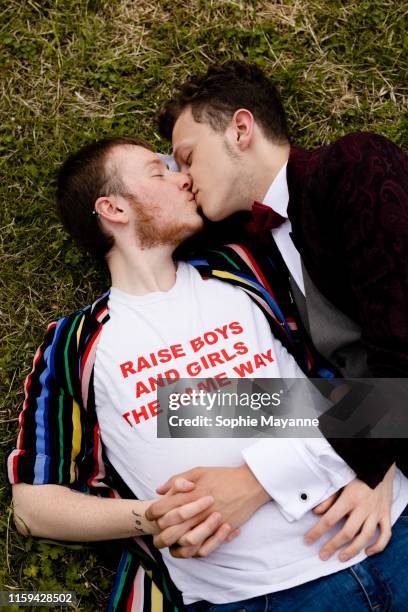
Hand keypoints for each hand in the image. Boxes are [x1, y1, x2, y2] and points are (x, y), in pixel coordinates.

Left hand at [146, 465, 270, 556]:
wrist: (249, 484)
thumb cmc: (223, 476)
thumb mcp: (199, 471)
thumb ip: (177, 480)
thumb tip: (160, 490)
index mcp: (190, 494)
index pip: (163, 508)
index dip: (152, 512)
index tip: (149, 514)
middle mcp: (197, 511)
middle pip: (170, 530)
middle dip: (158, 535)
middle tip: (156, 534)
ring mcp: (209, 523)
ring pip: (185, 543)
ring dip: (174, 546)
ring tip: (169, 544)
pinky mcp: (220, 532)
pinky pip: (203, 549)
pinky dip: (193, 552)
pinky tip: (187, 548)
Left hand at [305, 463, 395, 561]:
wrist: (379, 466)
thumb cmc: (357, 474)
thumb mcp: (340, 482)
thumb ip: (329, 498)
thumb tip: (316, 512)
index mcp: (349, 498)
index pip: (329, 519)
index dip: (317, 532)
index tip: (308, 540)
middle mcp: (363, 508)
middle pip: (347, 532)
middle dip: (333, 546)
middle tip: (322, 555)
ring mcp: (376, 512)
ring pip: (366, 537)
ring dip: (353, 550)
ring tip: (341, 558)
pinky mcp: (386, 514)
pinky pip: (385, 534)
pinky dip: (378, 546)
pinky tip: (367, 551)